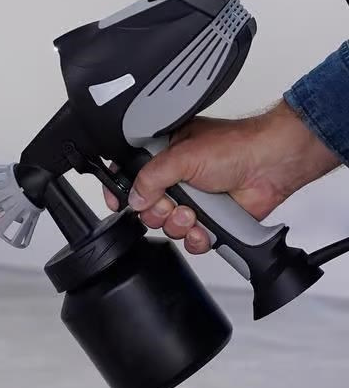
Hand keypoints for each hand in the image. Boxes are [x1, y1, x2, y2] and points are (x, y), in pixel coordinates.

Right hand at [104, 100, 339, 253]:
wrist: (270, 165)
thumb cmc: (235, 147)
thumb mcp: (182, 155)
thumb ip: (151, 177)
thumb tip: (134, 197)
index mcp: (163, 157)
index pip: (130, 175)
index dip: (120, 191)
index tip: (118, 202)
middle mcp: (174, 180)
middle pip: (145, 208)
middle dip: (156, 211)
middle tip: (171, 202)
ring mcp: (191, 201)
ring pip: (166, 227)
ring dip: (178, 224)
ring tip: (194, 212)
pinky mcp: (207, 221)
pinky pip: (189, 240)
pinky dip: (196, 237)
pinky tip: (205, 226)